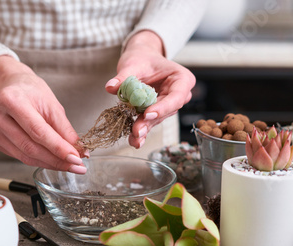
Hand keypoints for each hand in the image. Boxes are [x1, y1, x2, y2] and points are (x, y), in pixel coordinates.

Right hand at [0, 56, 86, 172]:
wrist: (11, 85)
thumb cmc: (31, 91)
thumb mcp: (52, 104)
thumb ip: (65, 129)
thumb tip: (79, 151)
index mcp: (12, 100)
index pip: (38, 131)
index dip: (58, 148)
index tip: (76, 158)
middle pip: (30, 147)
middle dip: (56, 160)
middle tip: (76, 166)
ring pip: (25, 156)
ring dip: (49, 163)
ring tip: (68, 165)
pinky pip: (20, 156)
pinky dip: (39, 161)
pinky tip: (52, 161)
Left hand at [104, 30, 195, 148]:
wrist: (142, 59)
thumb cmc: (143, 58)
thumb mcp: (133, 63)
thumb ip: (124, 76)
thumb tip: (111, 87)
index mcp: (182, 79)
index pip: (176, 96)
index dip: (163, 107)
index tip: (148, 114)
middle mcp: (179, 95)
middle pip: (166, 111)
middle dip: (150, 122)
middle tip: (137, 131)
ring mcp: (168, 105)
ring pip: (157, 120)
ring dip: (145, 129)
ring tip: (133, 138)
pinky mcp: (157, 112)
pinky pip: (150, 122)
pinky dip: (140, 130)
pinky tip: (134, 140)